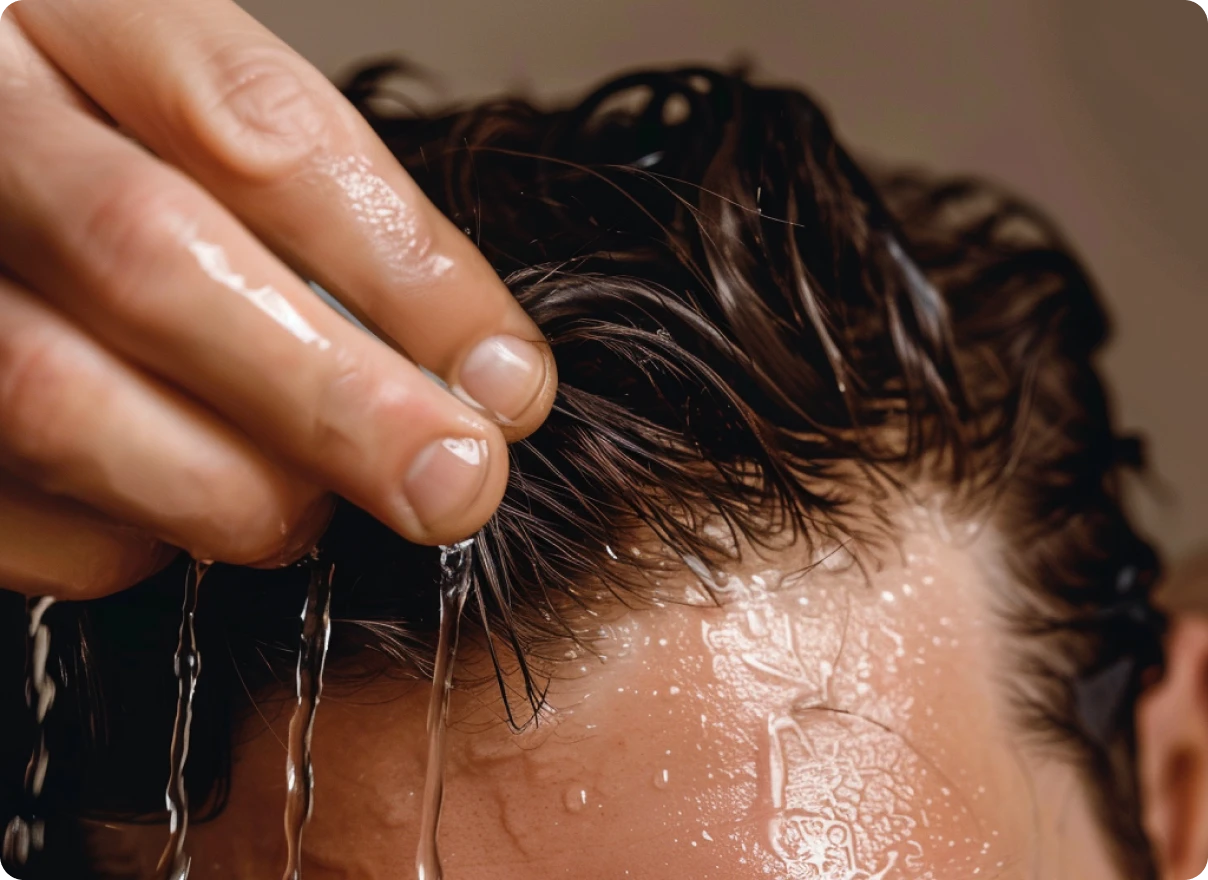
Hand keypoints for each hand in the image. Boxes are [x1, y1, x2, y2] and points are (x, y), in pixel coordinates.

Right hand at [0, 0, 555, 598]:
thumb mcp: (183, 108)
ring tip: (311, 509)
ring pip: (55, 397)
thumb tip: (471, 372)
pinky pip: (6, 506)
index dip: (407, 271)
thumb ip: (297, 208)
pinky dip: (121, 539)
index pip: (261, 131)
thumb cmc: (96, 153)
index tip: (506, 380)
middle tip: (453, 483)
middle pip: (151, 257)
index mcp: (71, 14)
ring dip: (230, 487)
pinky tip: (178, 520)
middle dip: (334, 400)